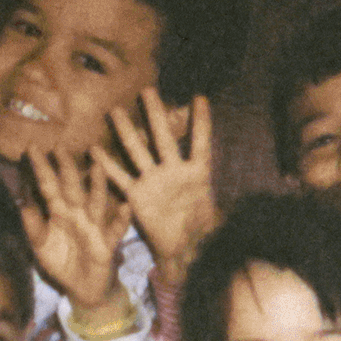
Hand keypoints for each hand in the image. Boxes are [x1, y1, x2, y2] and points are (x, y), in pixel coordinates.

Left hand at [20, 147, 130, 318]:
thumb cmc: (61, 262)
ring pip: (96, 202)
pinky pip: (115, 230)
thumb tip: (23, 205)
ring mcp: (94, 226)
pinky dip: (122, 219)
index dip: (41, 169)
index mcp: (59, 213)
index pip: (48, 187)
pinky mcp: (107, 243)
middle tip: (60, 147)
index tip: (31, 148)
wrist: (81, 289)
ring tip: (97, 167)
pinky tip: (126, 207)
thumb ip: (33, 228)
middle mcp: (77, 214)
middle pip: (72, 188)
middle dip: (66, 168)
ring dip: (97, 185)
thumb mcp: (42, 248)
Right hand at [94, 90, 217, 287]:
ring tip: (116, 111)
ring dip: (127, 132)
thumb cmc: (205, 231)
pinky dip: (108, 167)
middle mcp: (173, 172)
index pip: (200, 142)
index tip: (200, 97)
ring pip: (138, 152)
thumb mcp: (221, 216)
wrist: (183, 250)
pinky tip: (94, 151)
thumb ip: (228, 207)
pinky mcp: (137, 196)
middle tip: (148, 91)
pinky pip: (121, 179)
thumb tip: (247, 211)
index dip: (201, 122)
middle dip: (156, 115)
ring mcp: (154, 181)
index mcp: (197, 174)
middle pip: (163, 138)